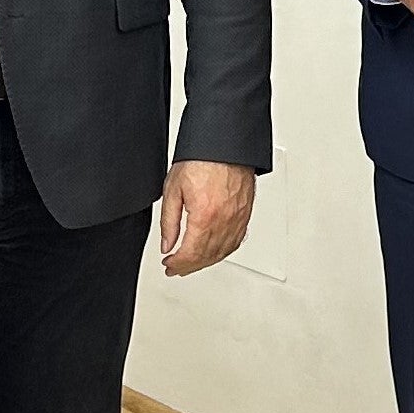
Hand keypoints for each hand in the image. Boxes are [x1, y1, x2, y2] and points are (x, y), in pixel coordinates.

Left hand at [158, 160, 254, 275]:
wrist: (225, 144)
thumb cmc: (202, 159)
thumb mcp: (173, 190)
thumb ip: (169, 222)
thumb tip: (167, 245)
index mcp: (205, 215)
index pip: (191, 253)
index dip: (177, 264)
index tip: (169, 264)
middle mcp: (225, 220)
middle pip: (207, 256)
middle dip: (189, 267)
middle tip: (177, 268)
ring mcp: (238, 218)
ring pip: (222, 252)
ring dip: (205, 262)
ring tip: (192, 264)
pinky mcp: (246, 214)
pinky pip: (236, 241)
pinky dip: (223, 252)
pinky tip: (214, 252)